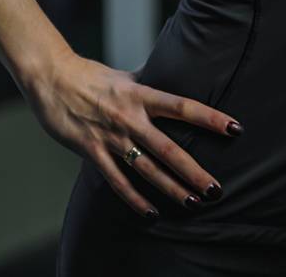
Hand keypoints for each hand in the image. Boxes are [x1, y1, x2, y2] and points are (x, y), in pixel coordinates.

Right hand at [22, 52, 240, 217]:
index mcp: (141, 95)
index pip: (183, 107)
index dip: (210, 117)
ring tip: (193, 201)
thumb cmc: (91, 75)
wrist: (50, 78)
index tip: (235, 128)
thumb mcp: (127, 76)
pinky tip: (151, 211)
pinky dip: (134, 198)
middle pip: (169, 148)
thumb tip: (175, 73)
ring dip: (170, 188)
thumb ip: (150, 81)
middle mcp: (129, 117)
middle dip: (194, 170)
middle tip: (217, 188)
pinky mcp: (91, 151)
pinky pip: (116, 180)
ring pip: (146, 169)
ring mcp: (110, 137)